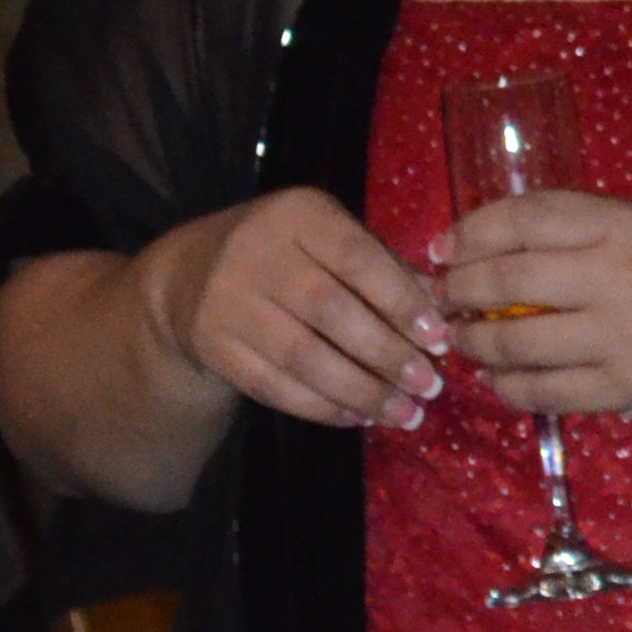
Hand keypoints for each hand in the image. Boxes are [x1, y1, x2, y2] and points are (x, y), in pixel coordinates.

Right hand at [144, 190, 447, 433]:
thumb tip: (441, 311)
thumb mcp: (331, 239)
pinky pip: (273, 385)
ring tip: (405, 414)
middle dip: (387, 354)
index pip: (357, 258)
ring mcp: (228, 300)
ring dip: (360, 391)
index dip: (401, 301)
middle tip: (429, 386)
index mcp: (298, 214)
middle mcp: (257, 252)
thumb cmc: (288, 254)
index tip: (439, 339)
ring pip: (302, 357)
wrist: (190, 273)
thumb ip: (385, 268)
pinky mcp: (213, 344)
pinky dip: (320, 407)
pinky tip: (358, 417)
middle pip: (330, 311)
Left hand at [438, 193, 631, 422]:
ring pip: (515, 343)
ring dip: (475, 344)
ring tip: (464, 341)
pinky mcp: (623, 388)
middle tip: (442, 299)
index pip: (524, 218)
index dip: (470, 232)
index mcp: (623, 225)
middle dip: (458, 291)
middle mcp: (619, 276)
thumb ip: (575, 235)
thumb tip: (481, 248)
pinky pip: (541, 392)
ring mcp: (620, 337)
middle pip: (507, 280)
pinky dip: (508, 387)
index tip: (442, 248)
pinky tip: (500, 379)